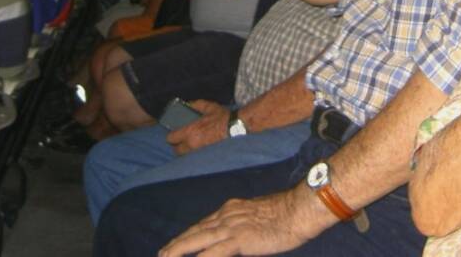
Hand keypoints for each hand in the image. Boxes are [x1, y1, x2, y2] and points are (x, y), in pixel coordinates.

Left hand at [159, 189, 315, 256]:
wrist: (299, 209)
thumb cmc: (287, 213)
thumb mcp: (260, 214)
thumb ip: (245, 224)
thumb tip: (240, 236)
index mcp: (231, 209)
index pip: (203, 224)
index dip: (188, 235)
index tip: (176, 243)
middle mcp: (226, 215)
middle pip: (195, 232)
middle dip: (176, 244)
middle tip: (161, 254)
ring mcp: (231, 227)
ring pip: (196, 241)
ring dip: (178, 251)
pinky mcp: (238, 240)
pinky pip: (212, 254)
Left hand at [166, 99, 229, 154]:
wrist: (237, 128)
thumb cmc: (223, 117)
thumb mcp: (210, 107)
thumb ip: (197, 105)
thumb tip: (188, 104)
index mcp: (190, 131)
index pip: (171, 139)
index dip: (172, 136)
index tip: (175, 134)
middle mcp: (192, 144)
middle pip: (176, 151)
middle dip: (178, 146)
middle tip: (183, 141)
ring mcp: (199, 153)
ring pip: (186, 156)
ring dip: (187, 152)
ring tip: (192, 146)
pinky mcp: (206, 157)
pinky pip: (195, 159)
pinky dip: (196, 155)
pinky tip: (201, 150)